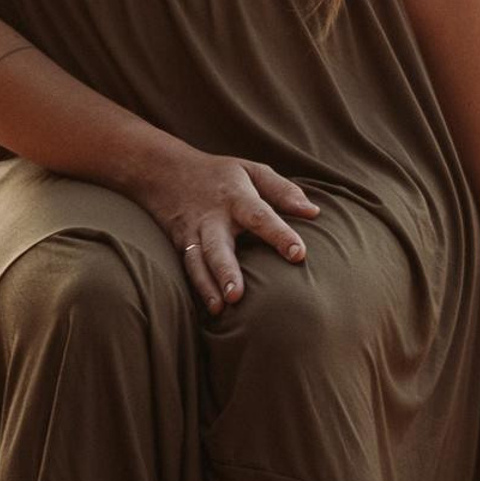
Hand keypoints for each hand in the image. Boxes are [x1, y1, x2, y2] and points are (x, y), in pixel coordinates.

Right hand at [135, 148, 320, 314]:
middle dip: (227, 270)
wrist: (165, 171)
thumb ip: (283, 191)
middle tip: (237, 295)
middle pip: (219, 245)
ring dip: (208, 286)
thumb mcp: (253, 171)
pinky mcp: (179, 245)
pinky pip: (188, 268)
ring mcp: (193, 233)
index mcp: (237, 197)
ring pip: (198, 262)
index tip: (298, 254)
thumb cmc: (221, 175)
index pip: (261, 216)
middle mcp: (213, 218)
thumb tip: (314, 212)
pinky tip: (210, 309)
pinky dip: (197, 288)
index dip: (280, 234)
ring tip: (220, 309)